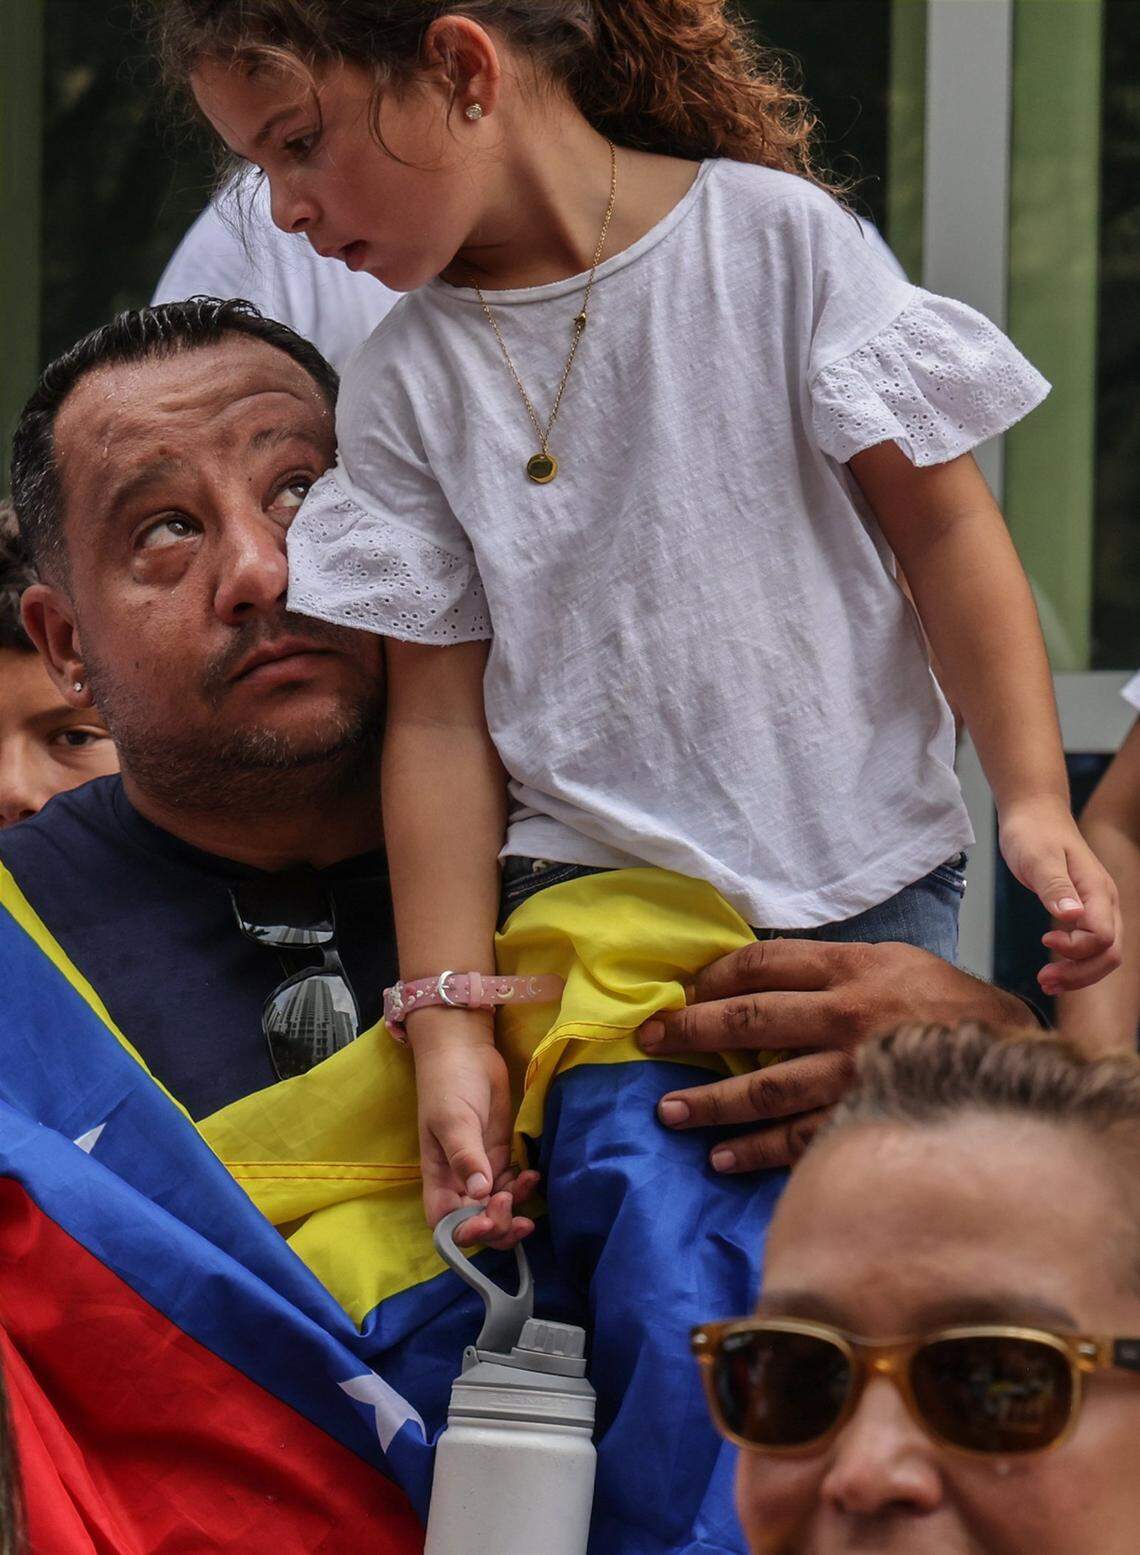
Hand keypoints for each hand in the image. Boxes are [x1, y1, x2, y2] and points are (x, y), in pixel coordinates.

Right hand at [410, 1015, 536, 1250]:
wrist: (465, 1049)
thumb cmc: (448, 1082)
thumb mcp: (453, 1119)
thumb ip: (465, 1156)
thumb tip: (480, 1192)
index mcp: (439, 1176)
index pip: (446, 1223)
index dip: (466, 1232)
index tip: (488, 1220)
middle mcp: (459, 1179)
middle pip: (476, 1221)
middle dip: (497, 1224)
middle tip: (512, 1204)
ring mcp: (482, 1166)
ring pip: (498, 1206)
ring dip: (515, 1206)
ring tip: (529, 1182)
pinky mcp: (501, 1153)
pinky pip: (513, 1183)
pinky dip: (524, 1186)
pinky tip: (534, 1174)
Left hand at [638, 937, 1038, 1172]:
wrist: (1017, 1056)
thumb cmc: (949, 1006)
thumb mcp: (894, 963)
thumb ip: (832, 971)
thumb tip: (759, 983)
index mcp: (852, 968)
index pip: (762, 965)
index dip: (712, 978)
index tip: (679, 993)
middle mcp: (848, 1015)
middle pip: (750, 1019)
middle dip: (691, 1031)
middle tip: (649, 1041)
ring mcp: (855, 1071)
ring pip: (766, 1085)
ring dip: (711, 1101)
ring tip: (669, 1111)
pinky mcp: (867, 1117)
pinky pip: (799, 1138)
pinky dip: (756, 1149)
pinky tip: (722, 1156)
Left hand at [999, 797, 1121, 994]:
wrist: (1034, 814)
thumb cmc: (1033, 833)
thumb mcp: (1037, 858)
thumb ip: (1054, 887)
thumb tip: (1073, 916)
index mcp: (1097, 890)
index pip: (1102, 937)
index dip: (1076, 949)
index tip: (1045, 938)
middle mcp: (1105, 902)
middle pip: (1110, 953)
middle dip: (1080, 973)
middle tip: (1044, 981)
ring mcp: (1098, 907)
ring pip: (1103, 953)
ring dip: (1079, 973)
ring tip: (1047, 982)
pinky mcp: (1086, 910)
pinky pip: (1091, 945)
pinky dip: (1076, 961)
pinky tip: (1054, 966)